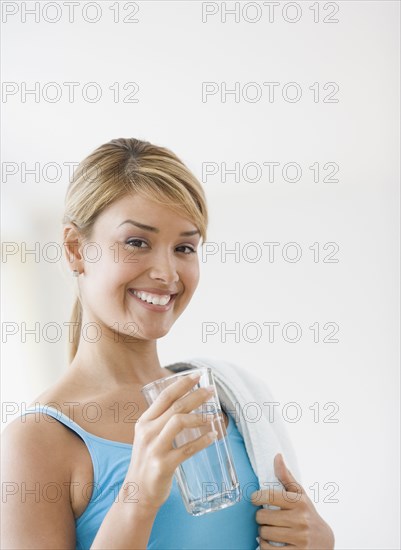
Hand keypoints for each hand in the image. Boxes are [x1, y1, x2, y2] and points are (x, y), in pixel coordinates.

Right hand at [126, 374, 216, 512]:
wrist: (136, 494)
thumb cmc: (147, 462)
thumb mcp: (148, 437)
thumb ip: (161, 422)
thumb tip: (186, 405)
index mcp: (144, 422)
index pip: (164, 396)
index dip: (182, 383)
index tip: (197, 375)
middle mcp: (147, 432)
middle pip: (176, 406)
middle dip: (196, 395)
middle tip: (212, 391)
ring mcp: (154, 448)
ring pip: (180, 422)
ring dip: (200, 416)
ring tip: (214, 415)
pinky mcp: (163, 465)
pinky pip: (187, 449)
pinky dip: (203, 441)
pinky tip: (213, 436)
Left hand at [250, 453, 334, 548]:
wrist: (325, 541)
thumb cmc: (307, 514)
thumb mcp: (300, 495)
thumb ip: (286, 477)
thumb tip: (277, 456)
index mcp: (299, 502)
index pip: (270, 495)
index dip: (257, 497)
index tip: (254, 498)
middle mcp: (300, 519)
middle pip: (263, 516)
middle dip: (260, 517)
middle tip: (264, 517)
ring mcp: (299, 538)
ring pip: (265, 533)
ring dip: (262, 531)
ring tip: (268, 529)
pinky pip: (268, 549)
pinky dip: (264, 545)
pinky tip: (269, 541)